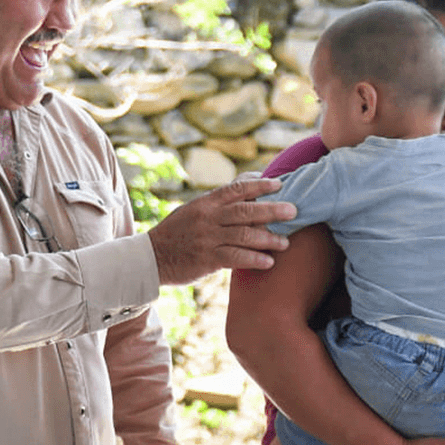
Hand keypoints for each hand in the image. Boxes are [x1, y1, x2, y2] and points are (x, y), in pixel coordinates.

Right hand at [148, 177, 294, 284]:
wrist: (151, 257)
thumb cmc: (178, 232)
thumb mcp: (194, 210)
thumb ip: (220, 201)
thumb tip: (250, 182)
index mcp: (206, 202)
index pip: (236, 189)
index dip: (259, 186)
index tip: (279, 185)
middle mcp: (208, 217)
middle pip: (245, 211)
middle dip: (272, 210)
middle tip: (293, 211)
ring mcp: (207, 238)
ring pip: (244, 235)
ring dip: (268, 238)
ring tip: (285, 242)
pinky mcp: (207, 258)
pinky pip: (236, 257)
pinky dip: (254, 259)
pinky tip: (268, 262)